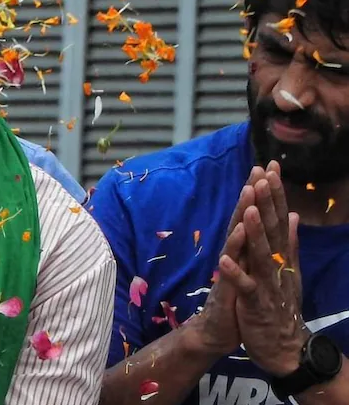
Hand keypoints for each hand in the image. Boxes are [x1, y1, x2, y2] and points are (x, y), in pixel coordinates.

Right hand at [188, 167, 263, 355]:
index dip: (263, 192)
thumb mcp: (254, 268)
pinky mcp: (226, 286)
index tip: (271, 167)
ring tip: (248, 191)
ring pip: (236, 236)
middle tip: (257, 168)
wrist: (218, 331)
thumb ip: (264, 241)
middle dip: (251, 193)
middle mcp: (236, 253)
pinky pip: (231, 266)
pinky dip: (233, 250)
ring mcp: (229, 267)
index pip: (255, 215)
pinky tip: (237, 234)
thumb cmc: (237, 298)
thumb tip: (280, 216)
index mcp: (246, 249)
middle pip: (243, 218)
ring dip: (241, 214)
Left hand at [219, 162, 306, 375]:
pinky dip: (236, 273)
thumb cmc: (279, 305)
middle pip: (271, 229)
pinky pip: (245, 287)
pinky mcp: (255, 304)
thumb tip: (293, 215)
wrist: (283, 348)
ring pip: (260, 254)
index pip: (277, 218)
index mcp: (281, 256)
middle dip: (266, 202)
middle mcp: (276, 265)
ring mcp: (267, 284)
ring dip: (254, 231)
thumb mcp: (286, 271)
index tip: (270, 167)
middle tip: (262, 174)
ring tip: (248, 208)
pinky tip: (225, 259)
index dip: (274, 193)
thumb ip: (290, 243)